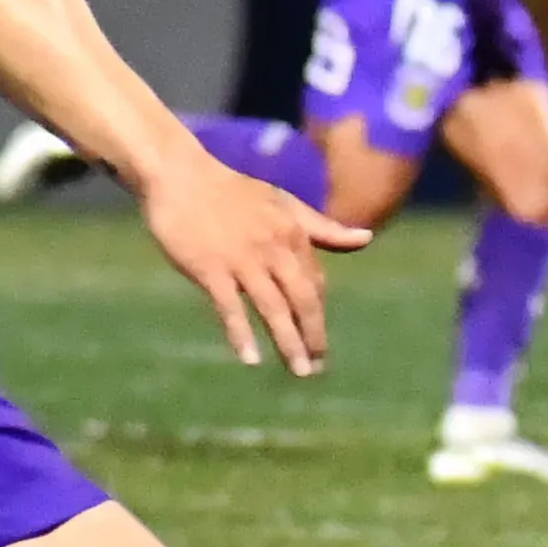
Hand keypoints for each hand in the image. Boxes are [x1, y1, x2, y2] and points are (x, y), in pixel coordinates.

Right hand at [138, 150, 370, 374]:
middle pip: (303, 300)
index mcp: (293, 233)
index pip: (314, 284)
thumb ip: (324, 228)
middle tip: (317, 367)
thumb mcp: (284, 205)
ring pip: (273, 308)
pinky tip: (251, 359)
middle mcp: (273, 248)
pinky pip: (230, 308)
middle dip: (313, 335)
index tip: (317, 341)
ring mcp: (241, 259)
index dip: (317, 315)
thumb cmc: (232, 192)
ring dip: (288, 342)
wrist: (180, 175)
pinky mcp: (209, 268)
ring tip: (299, 371)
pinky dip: (241, 334)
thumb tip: (368, 238)